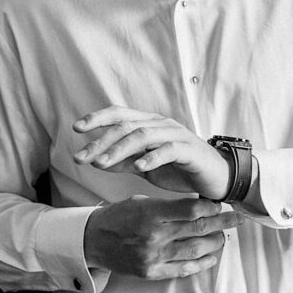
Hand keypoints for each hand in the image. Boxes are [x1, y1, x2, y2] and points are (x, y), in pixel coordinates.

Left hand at [73, 107, 230, 198]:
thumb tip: (95, 160)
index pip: (119, 114)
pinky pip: (169, 150)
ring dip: (119, 150)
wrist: (215, 178)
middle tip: (81, 157)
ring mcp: (176, 135)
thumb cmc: (180, 170)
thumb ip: (123, 161)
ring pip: (142, 136)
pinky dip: (152, 157)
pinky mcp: (189, 150)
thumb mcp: (145, 166)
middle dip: (100, 141)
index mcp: (149, 124)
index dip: (98, 118)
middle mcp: (161, 124)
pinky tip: (138, 167)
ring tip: (100, 163)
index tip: (76, 128)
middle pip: (125, 126)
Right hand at [84, 195, 240, 279]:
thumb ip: (168, 206)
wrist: (91, 241)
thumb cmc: (118, 217)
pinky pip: (185, 269)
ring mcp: (154, 257)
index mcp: (151, 214)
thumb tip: (200, 205)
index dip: (212, 208)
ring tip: (224, 236)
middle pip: (199, 229)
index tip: (222, 205)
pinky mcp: (152, 272)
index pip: (192, 210)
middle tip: (239, 219)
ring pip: (196, 250)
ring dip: (216, 242)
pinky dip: (202, 263)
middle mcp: (154, 236)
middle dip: (224, 223)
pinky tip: (212, 256)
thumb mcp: (140, 202)